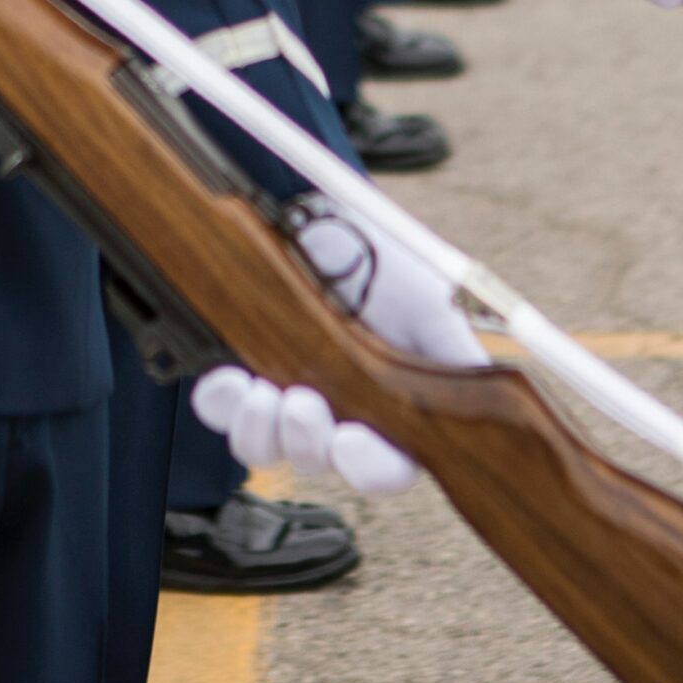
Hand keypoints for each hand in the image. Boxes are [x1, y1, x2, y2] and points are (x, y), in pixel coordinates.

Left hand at [191, 205, 486, 495]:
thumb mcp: (436, 308)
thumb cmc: (391, 262)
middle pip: (318, 461)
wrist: (336, 213)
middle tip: (301, 402)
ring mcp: (289, 392)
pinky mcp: (248, 367)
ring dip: (260, 431)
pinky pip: (221, 410)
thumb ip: (454, 365)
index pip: (387, 469)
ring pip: (267, 447)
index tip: (350, 441)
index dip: (369, 469)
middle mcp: (339, 411)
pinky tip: (227, 380)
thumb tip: (463, 413)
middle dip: (306, 440)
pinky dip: (220, 404)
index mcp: (391, 411)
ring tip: (261, 393)